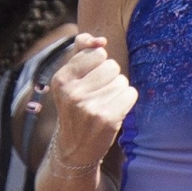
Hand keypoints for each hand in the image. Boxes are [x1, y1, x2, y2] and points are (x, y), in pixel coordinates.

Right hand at [44, 34, 135, 169]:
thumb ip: (81, 50)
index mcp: (61, 79)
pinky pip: (130, 93)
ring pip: (122, 80)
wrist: (75, 149)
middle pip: (112, 65)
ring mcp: (89, 107)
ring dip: (118, 91)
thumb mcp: (70, 79)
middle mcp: (72, 92)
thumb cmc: (76, 107)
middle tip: (98, 96)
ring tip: (104, 105)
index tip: (89, 82)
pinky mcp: (107, 119)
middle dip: (110, 78)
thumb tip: (101, 40)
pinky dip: (127, 100)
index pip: (97, 53)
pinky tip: (115, 111)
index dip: (99, 66)